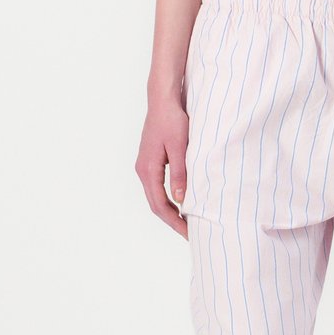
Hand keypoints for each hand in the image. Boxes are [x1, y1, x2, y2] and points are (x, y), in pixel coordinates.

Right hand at [135, 96, 188, 239]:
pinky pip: (158, 188)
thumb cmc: (172, 120)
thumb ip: (180, 174)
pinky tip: (181, 204)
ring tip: (187, 223)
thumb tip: (180, 200)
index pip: (160, 205)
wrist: (162, 100)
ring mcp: (146, 167)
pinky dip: (169, 201)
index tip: (188, 232)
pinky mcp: (151, 163)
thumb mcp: (179, 147)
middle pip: (156, 205)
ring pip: (156, 198)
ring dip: (170, 212)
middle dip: (173, 221)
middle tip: (190, 234)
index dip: (174, 222)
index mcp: (148, 169)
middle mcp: (143, 170)